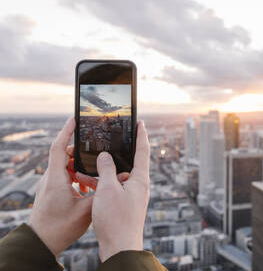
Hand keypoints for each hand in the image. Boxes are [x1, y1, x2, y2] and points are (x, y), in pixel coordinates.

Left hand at [29, 117, 94, 255]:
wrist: (42, 242)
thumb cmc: (60, 228)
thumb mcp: (86, 210)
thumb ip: (103, 192)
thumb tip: (121, 179)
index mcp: (56, 179)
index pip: (59, 148)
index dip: (66, 132)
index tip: (74, 119)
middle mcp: (50, 179)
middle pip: (64, 155)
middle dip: (80, 151)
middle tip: (96, 150)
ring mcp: (49, 185)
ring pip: (65, 166)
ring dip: (79, 166)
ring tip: (94, 172)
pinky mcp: (51, 192)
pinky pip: (64, 176)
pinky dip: (76, 176)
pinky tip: (87, 186)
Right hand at [89, 120, 149, 261]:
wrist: (120, 247)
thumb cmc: (116, 220)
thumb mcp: (108, 189)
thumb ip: (106, 169)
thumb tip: (104, 155)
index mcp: (140, 179)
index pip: (143, 150)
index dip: (141, 134)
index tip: (140, 122)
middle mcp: (140, 185)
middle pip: (133, 161)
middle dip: (124, 149)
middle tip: (117, 136)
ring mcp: (134, 195)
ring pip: (122, 174)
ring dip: (110, 167)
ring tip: (96, 159)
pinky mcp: (127, 204)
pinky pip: (116, 186)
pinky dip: (106, 181)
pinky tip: (93, 180)